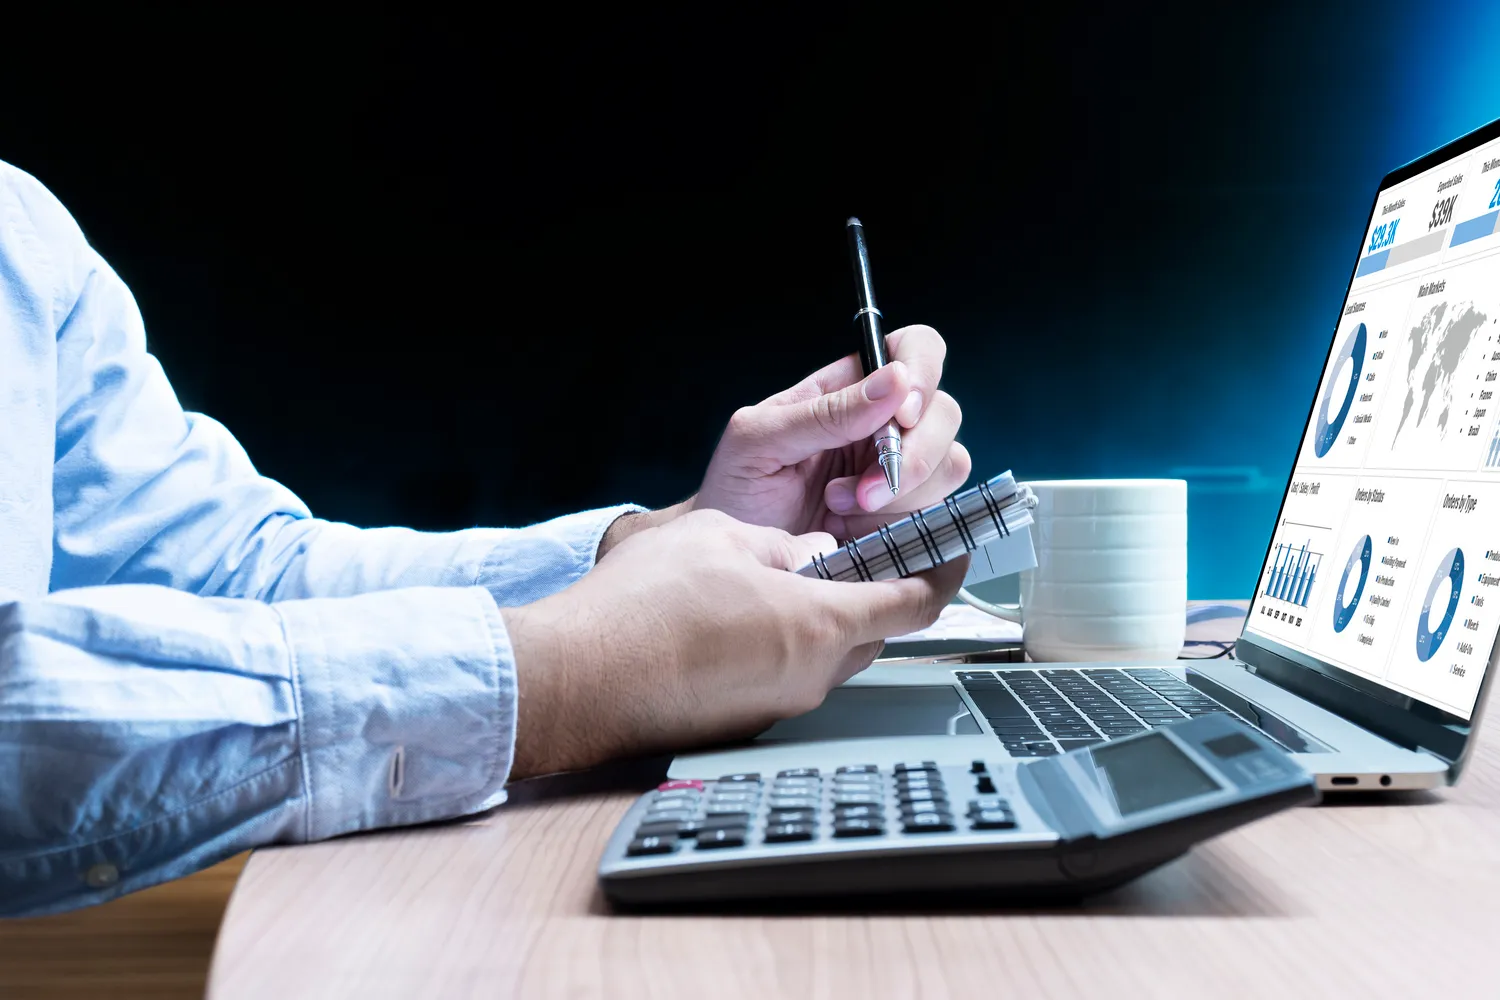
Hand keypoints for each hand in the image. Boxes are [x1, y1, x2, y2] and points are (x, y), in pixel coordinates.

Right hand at [505, 508, 967, 777]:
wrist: (577, 679)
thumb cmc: (642, 608)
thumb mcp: (722, 538)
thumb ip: (785, 545)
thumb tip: (811, 555)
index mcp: (821, 623)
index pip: (918, 602)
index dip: (943, 571)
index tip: (950, 548)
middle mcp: (812, 673)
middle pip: (876, 630)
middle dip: (874, 591)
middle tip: (850, 552)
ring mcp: (779, 704)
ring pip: (830, 654)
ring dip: (824, 618)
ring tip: (779, 579)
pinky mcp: (746, 719)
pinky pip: (789, 675)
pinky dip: (786, 644)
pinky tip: (740, 618)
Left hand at [695, 324, 970, 538]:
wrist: (736, 559)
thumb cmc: (736, 490)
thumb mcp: (759, 441)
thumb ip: (824, 411)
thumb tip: (894, 380)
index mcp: (849, 387)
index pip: (914, 349)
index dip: (923, 373)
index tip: (901, 417)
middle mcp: (883, 422)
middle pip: (945, 412)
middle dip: (911, 456)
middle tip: (858, 490)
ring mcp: (900, 468)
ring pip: (949, 464)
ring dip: (900, 495)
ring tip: (840, 509)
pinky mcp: (906, 514)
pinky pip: (936, 511)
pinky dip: (901, 524)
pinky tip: (854, 531)